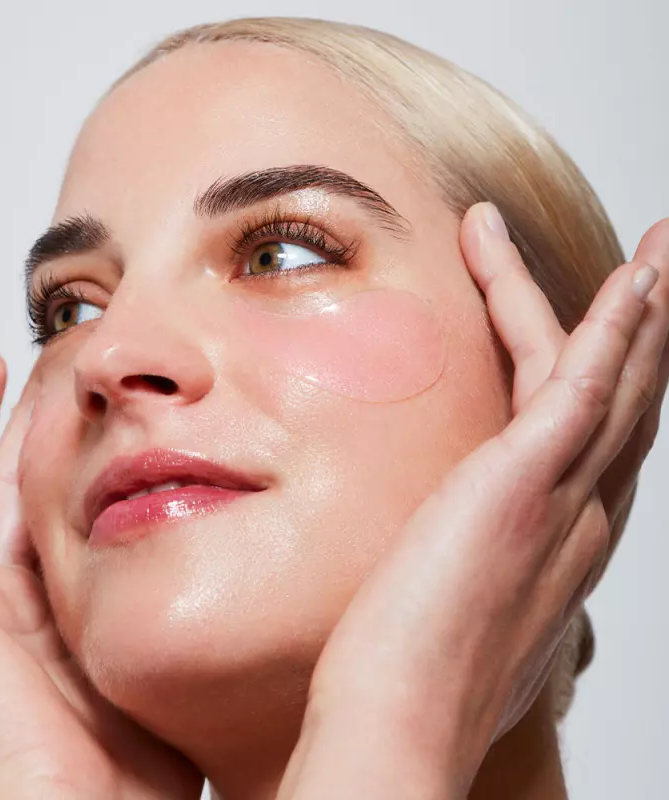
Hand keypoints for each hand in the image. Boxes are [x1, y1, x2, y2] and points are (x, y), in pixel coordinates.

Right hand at [0, 351, 203, 799]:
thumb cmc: (142, 756)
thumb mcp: (170, 644)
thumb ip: (190, 594)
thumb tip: (260, 545)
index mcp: (71, 601)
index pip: (67, 503)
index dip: (78, 450)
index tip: (100, 402)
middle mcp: (20, 597)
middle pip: (14, 487)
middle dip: (23, 424)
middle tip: (36, 367)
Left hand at [278, 207, 668, 799]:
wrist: (399, 724)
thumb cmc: (408, 673)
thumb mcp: (451, 602)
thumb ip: (463, 565)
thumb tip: (441, 560)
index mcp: (557, 540)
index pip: (588, 437)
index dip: (604, 377)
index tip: (593, 328)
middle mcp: (580, 518)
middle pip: (624, 401)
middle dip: (644, 329)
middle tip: (660, 263)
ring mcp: (564, 501)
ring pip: (616, 382)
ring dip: (640, 308)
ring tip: (659, 247)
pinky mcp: (526, 485)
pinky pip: (584, 388)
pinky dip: (616, 331)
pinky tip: (636, 280)